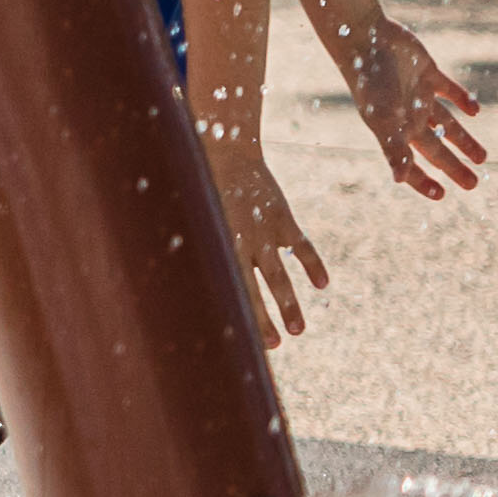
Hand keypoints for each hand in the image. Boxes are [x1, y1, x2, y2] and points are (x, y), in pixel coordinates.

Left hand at [215, 134, 328, 344]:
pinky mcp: (283, 219)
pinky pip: (301, 247)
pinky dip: (313, 265)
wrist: (225, 152)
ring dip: (289, 304)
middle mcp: (241, 245)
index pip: (227, 288)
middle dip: (264, 319)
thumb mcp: (195, 216)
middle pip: (253, 290)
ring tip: (298, 330)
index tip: (242, 336)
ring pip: (279, 277)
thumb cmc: (203, 186)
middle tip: (275, 344)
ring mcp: (265, 233)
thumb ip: (198, 241)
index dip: (237, 313)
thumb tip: (174, 268)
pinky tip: (323, 284)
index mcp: (217, 246)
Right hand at [350, 21, 492, 198]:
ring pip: (446, 123)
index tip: (442, 195)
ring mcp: (418, 94)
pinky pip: (449, 91)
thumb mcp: (383, 119)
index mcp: (395, 130)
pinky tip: (475, 112)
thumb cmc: (371, 82)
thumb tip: (398, 180)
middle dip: (453, 166)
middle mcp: (407, 115)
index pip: (411, 163)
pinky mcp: (428, 73)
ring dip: (463, 140)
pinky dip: (463, 101)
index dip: (424, 181)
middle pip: (435, 148)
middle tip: (473, 184)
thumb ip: (393, 149)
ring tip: (483, 158)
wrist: (364, 39)